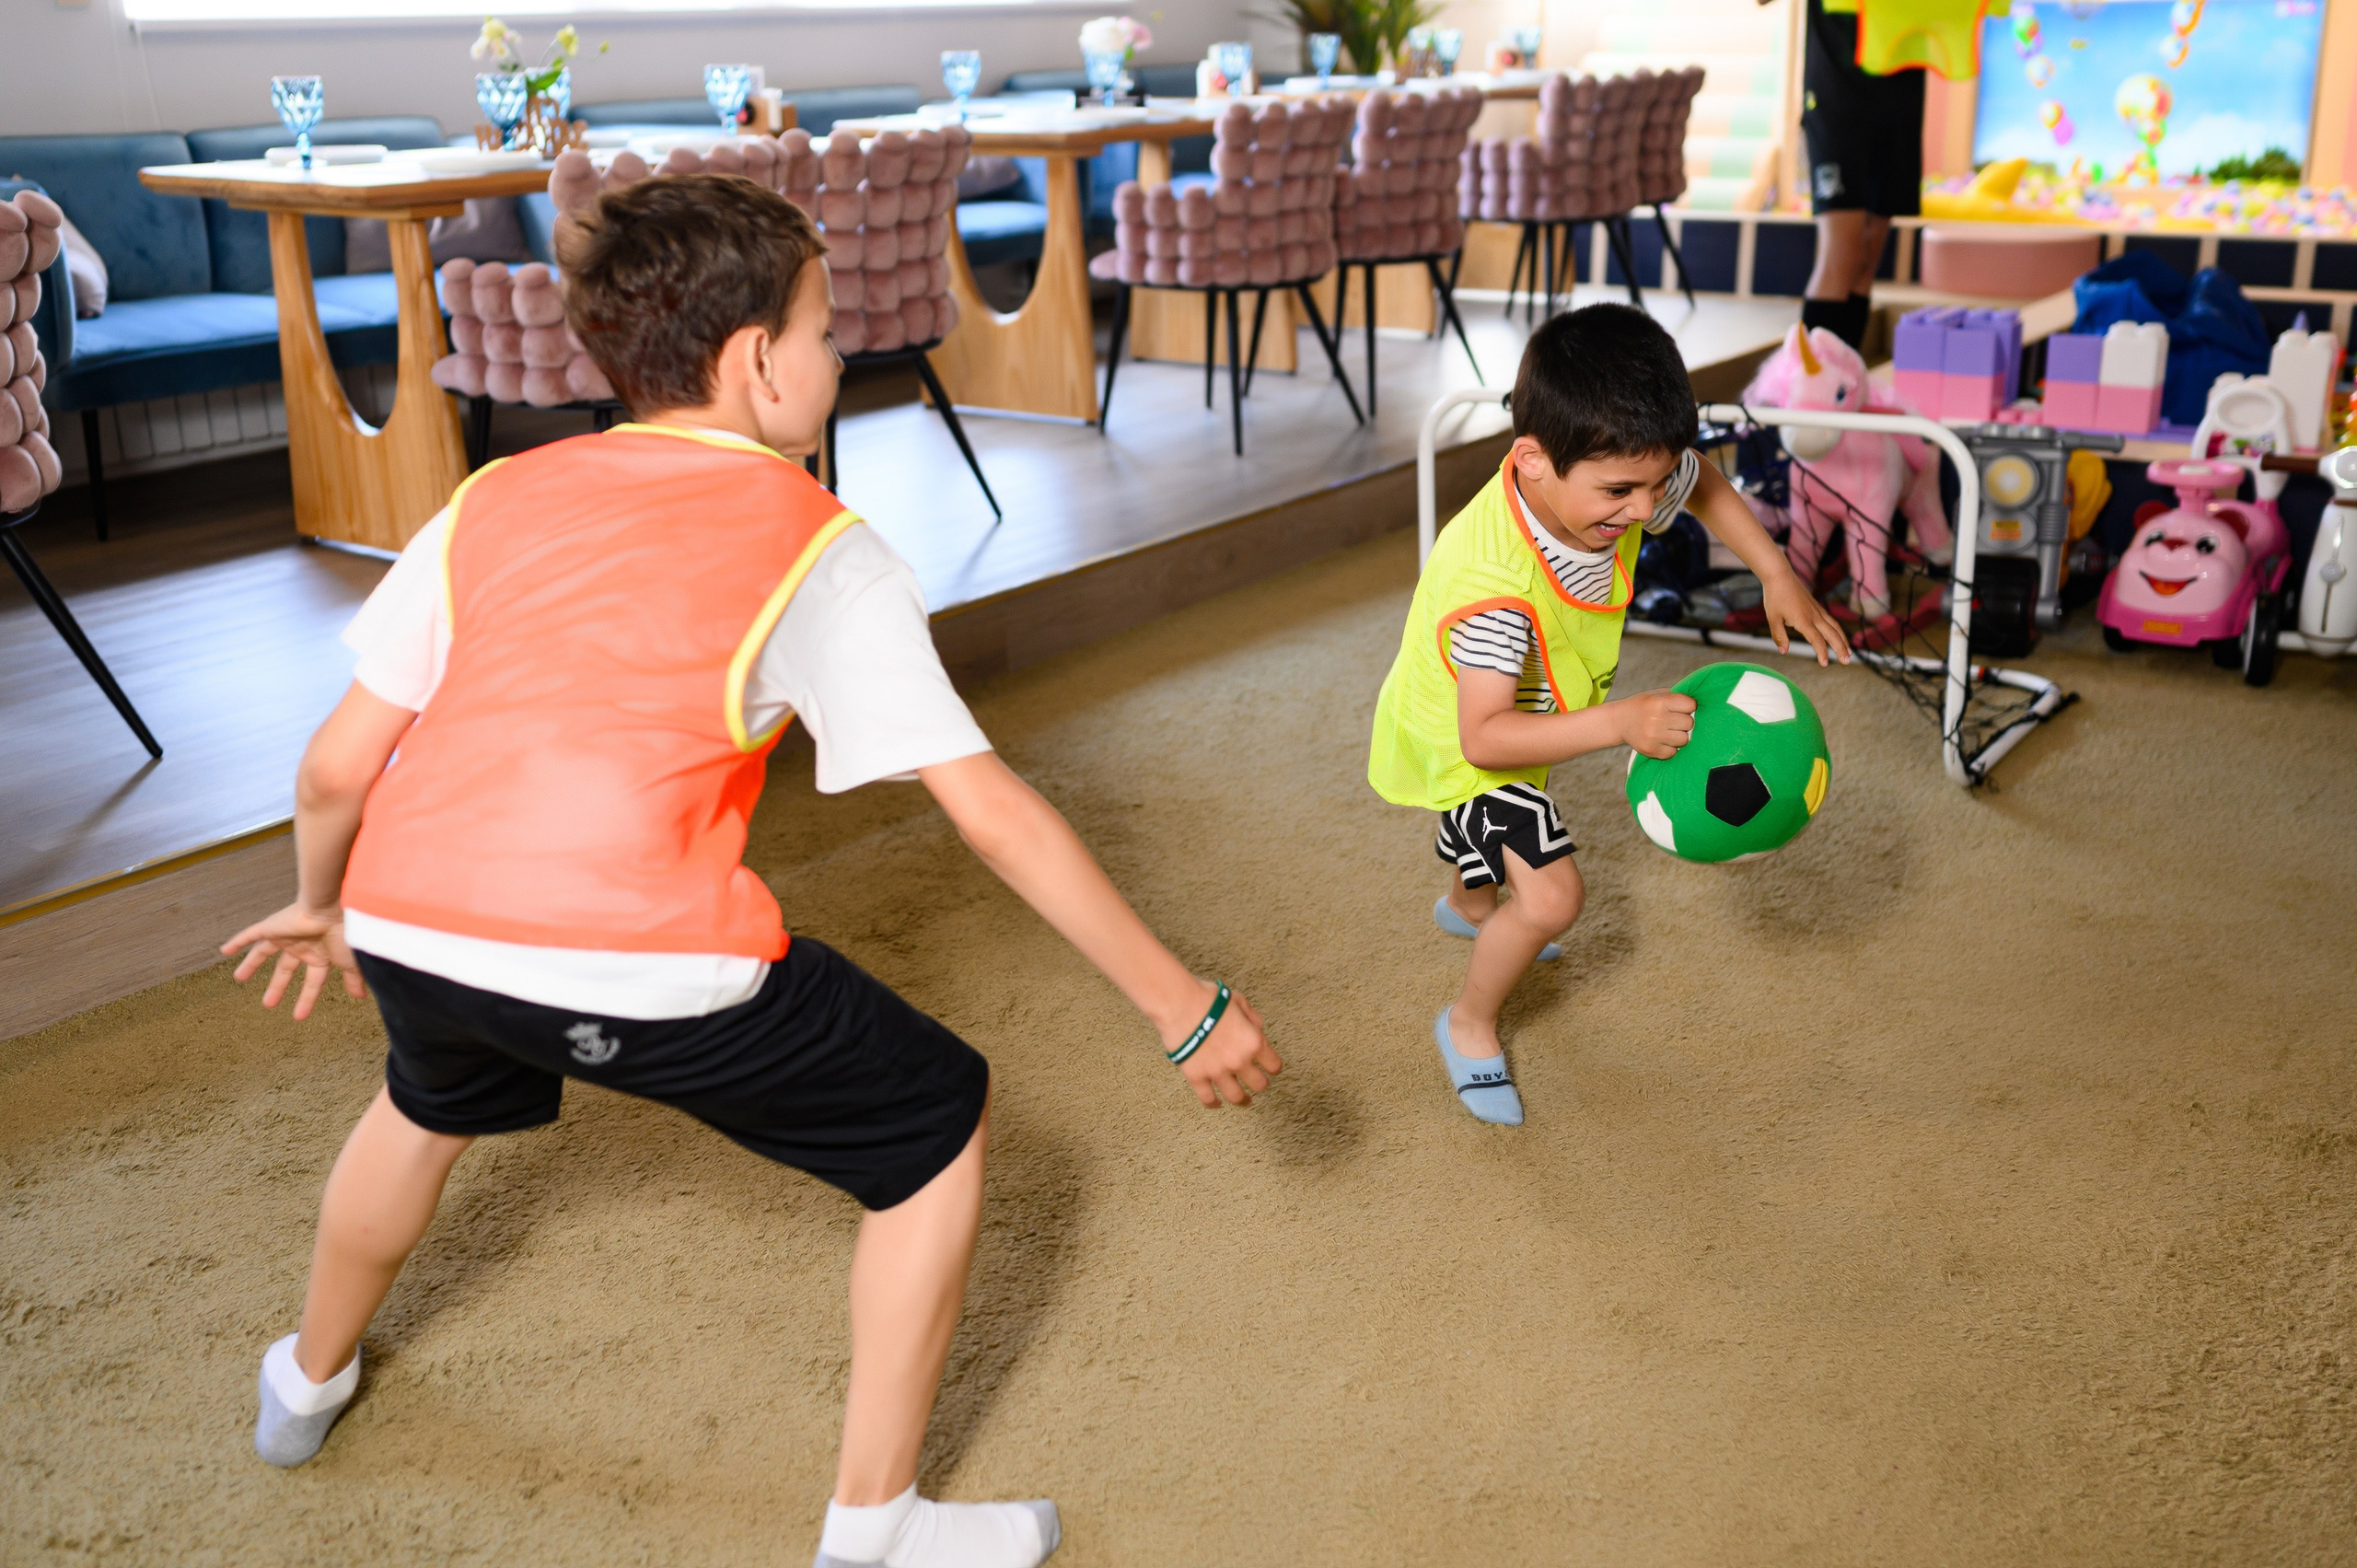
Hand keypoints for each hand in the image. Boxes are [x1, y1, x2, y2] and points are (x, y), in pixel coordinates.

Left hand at [221, 901, 366, 1020]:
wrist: (332, 908)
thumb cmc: (345, 933)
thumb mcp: (350, 962)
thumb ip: (353, 979)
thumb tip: (361, 997)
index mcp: (320, 955)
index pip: (312, 982)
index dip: (306, 999)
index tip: (299, 1016)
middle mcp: (301, 946)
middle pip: (285, 970)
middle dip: (276, 987)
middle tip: (268, 1004)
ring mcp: (285, 936)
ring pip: (264, 953)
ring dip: (251, 966)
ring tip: (238, 979)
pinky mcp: (271, 927)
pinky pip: (250, 934)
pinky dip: (237, 942)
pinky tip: (224, 950)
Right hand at [1164, 979, 1280, 1107]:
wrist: (1179, 1003)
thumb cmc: (1208, 998)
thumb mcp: (1239, 1001)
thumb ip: (1252, 1018)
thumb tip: (1257, 1028)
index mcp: (1253, 1042)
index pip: (1274, 1065)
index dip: (1273, 1067)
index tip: (1270, 1068)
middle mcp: (1239, 1061)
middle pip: (1259, 1085)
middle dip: (1259, 1084)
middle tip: (1256, 1083)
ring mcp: (1217, 1072)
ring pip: (1236, 1097)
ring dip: (1242, 1100)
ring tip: (1244, 1101)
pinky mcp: (1197, 1077)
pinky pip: (1207, 1098)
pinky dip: (1213, 1104)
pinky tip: (1216, 1104)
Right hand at [1617, 689, 1696, 758]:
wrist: (1619, 721)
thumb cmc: (1643, 706)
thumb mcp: (1656, 695)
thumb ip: (1676, 697)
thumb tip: (1700, 705)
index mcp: (1659, 702)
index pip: (1691, 705)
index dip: (1688, 707)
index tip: (1681, 708)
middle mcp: (1656, 719)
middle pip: (1689, 723)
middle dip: (1684, 722)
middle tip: (1673, 721)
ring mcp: (1653, 736)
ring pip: (1684, 739)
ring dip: (1679, 736)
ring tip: (1668, 731)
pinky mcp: (1651, 750)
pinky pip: (1673, 752)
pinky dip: (1670, 748)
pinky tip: (1661, 740)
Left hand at [1761, 569, 1852, 665]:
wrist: (1780, 575)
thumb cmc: (1775, 597)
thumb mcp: (1772, 618)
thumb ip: (1779, 636)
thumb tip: (1784, 652)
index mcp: (1803, 620)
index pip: (1816, 640)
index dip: (1822, 652)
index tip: (1824, 664)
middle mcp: (1814, 615)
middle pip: (1832, 634)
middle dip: (1840, 648)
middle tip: (1847, 662)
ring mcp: (1817, 610)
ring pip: (1835, 627)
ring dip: (1843, 640)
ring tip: (1849, 652)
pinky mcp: (1816, 606)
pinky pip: (1830, 620)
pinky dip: (1837, 630)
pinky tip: (1839, 636)